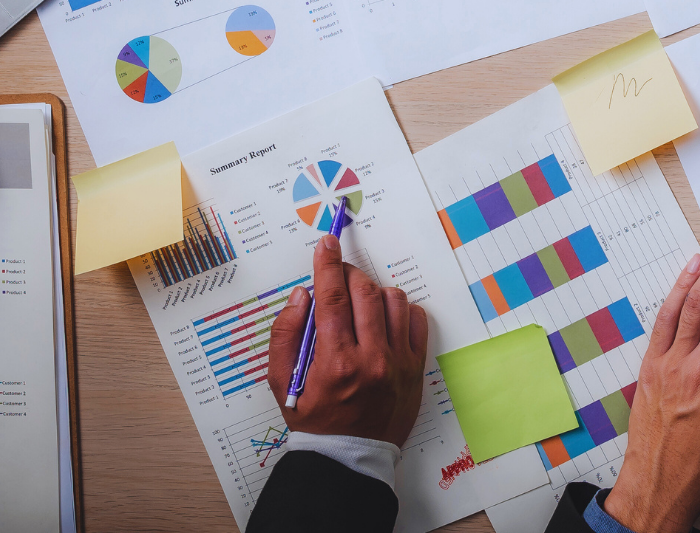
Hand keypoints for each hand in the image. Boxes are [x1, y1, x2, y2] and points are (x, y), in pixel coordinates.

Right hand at [267, 233, 426, 443]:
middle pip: (365, 292)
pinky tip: (383, 318)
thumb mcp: (283, 383)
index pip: (333, 298)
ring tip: (358, 302)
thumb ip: (286, 336)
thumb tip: (302, 296)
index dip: (328, 265)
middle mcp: (371, 359)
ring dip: (373, 291)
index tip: (326, 244)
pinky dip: (400, 309)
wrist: (349, 455)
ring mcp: (398, 362)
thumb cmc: (314, 419)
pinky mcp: (415, 367)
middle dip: (348, 274)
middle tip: (337, 277)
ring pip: (393, 300)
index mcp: (336, 362)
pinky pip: (416, 319)